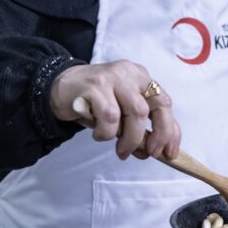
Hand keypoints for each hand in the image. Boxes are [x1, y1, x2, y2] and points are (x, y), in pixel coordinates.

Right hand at [50, 61, 180, 159]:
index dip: (170, 130)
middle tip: (146, 154)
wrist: (57, 88)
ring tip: (120, 149)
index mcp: (140, 77)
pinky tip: (98, 134)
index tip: (169, 152)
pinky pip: (109, 117)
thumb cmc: (93, 103)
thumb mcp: (121, 113)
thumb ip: (140, 128)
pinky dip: (107, 133)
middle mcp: (129, 73)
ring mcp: (112, 77)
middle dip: (155, 136)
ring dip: (130, 139)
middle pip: (154, 106)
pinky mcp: (94, 86)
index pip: (164, 102)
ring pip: (134, 113)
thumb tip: (155, 151)